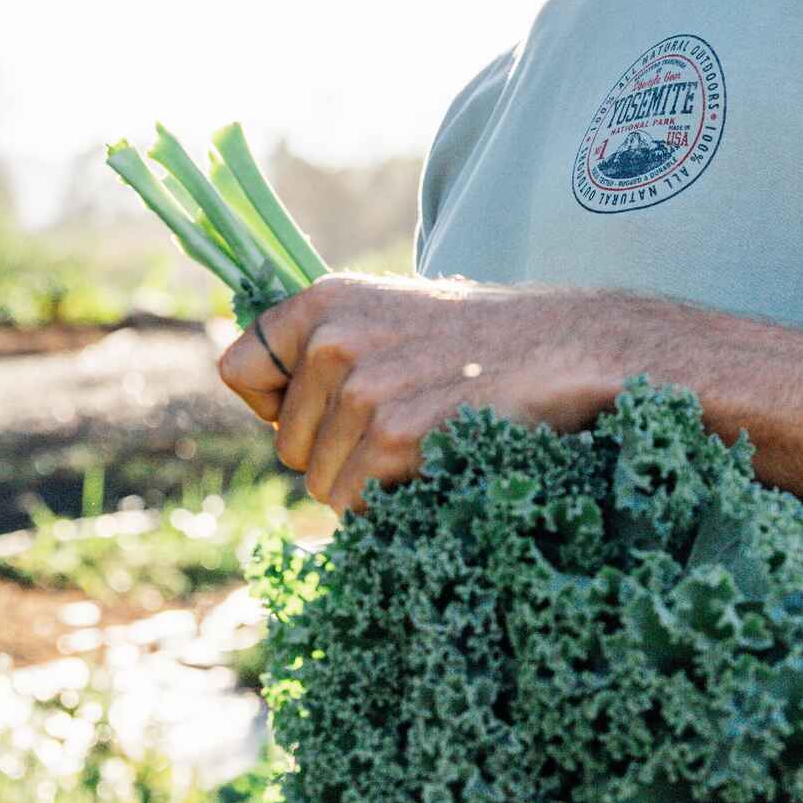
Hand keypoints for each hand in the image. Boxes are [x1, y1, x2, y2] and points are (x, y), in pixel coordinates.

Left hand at [217, 271, 620, 516]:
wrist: (563, 348)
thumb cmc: (479, 340)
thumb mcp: (390, 314)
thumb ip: (327, 344)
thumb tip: (263, 401)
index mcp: (323, 299)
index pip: (239, 368)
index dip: (277, 403)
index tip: (321, 406)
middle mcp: (332, 338)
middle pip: (287, 444)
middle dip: (335, 452)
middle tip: (403, 422)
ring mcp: (363, 388)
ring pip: (321, 483)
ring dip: (368, 482)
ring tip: (428, 437)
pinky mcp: (395, 436)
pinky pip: (358, 503)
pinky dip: (393, 502)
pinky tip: (438, 459)